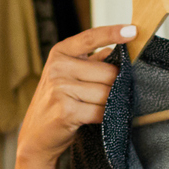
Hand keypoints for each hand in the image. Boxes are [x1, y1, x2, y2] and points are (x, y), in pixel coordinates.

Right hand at [18, 24, 134, 164]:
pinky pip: (101, 111)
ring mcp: (60, 89)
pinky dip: (106, 116)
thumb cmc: (55, 105)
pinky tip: (98, 118)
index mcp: (59, 54)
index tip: (133, 30)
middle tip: (108, 95)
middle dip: (115, 85)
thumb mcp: (66, 76)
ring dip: (111, 103)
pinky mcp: (66, 111)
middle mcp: (58, 68)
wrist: (35, 137)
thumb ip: (91, 62)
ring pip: (107, 93)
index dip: (113, 33)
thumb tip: (117, 49)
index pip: (90, 38)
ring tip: (99, 108)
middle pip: (108, 72)